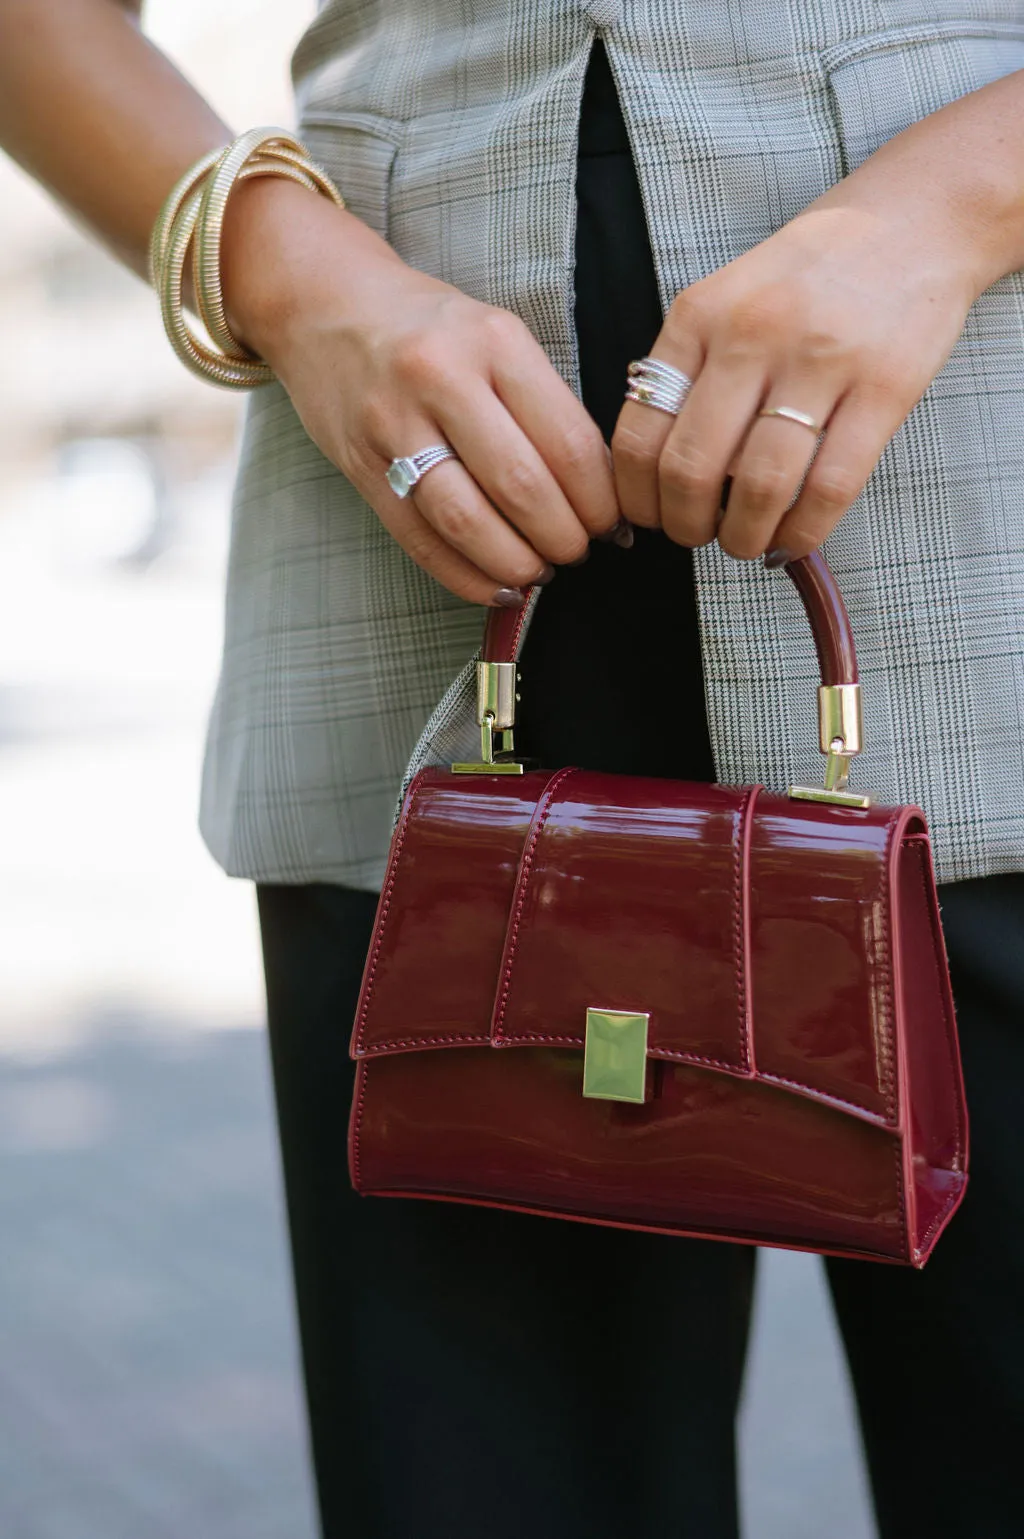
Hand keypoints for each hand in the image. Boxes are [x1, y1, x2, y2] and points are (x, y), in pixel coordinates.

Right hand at [220, 178, 622, 607]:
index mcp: (493, 342)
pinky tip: (497, 585)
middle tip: (578, 552)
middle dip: (563, 538)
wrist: (324, 305)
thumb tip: (601, 495)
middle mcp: (440, 379)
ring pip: (467, 521)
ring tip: (539, 569)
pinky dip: (466, 576)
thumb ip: (546, 406)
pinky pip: (420, 540)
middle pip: (521, 486)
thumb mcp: (497, 338)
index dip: (599, 501)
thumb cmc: (429, 329)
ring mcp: (394, 425)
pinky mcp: (361, 466)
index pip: (567, 442)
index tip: (612, 524)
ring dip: (516, 562)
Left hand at [611, 188, 978, 562]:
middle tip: (696, 537)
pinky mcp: (883, 387)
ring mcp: (820, 360)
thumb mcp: (728, 299)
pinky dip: (803, 533)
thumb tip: (655, 471)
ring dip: (742, 537)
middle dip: (684, 526)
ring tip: (745, 543)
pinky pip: (829, 487)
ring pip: (758, 486)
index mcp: (699, 316)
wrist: (913, 218)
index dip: (637, 496)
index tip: (649, 517)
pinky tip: (791, 541)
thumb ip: (690, 370)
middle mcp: (751, 334)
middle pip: (691, 468)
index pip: (640, 430)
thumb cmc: (811, 274)